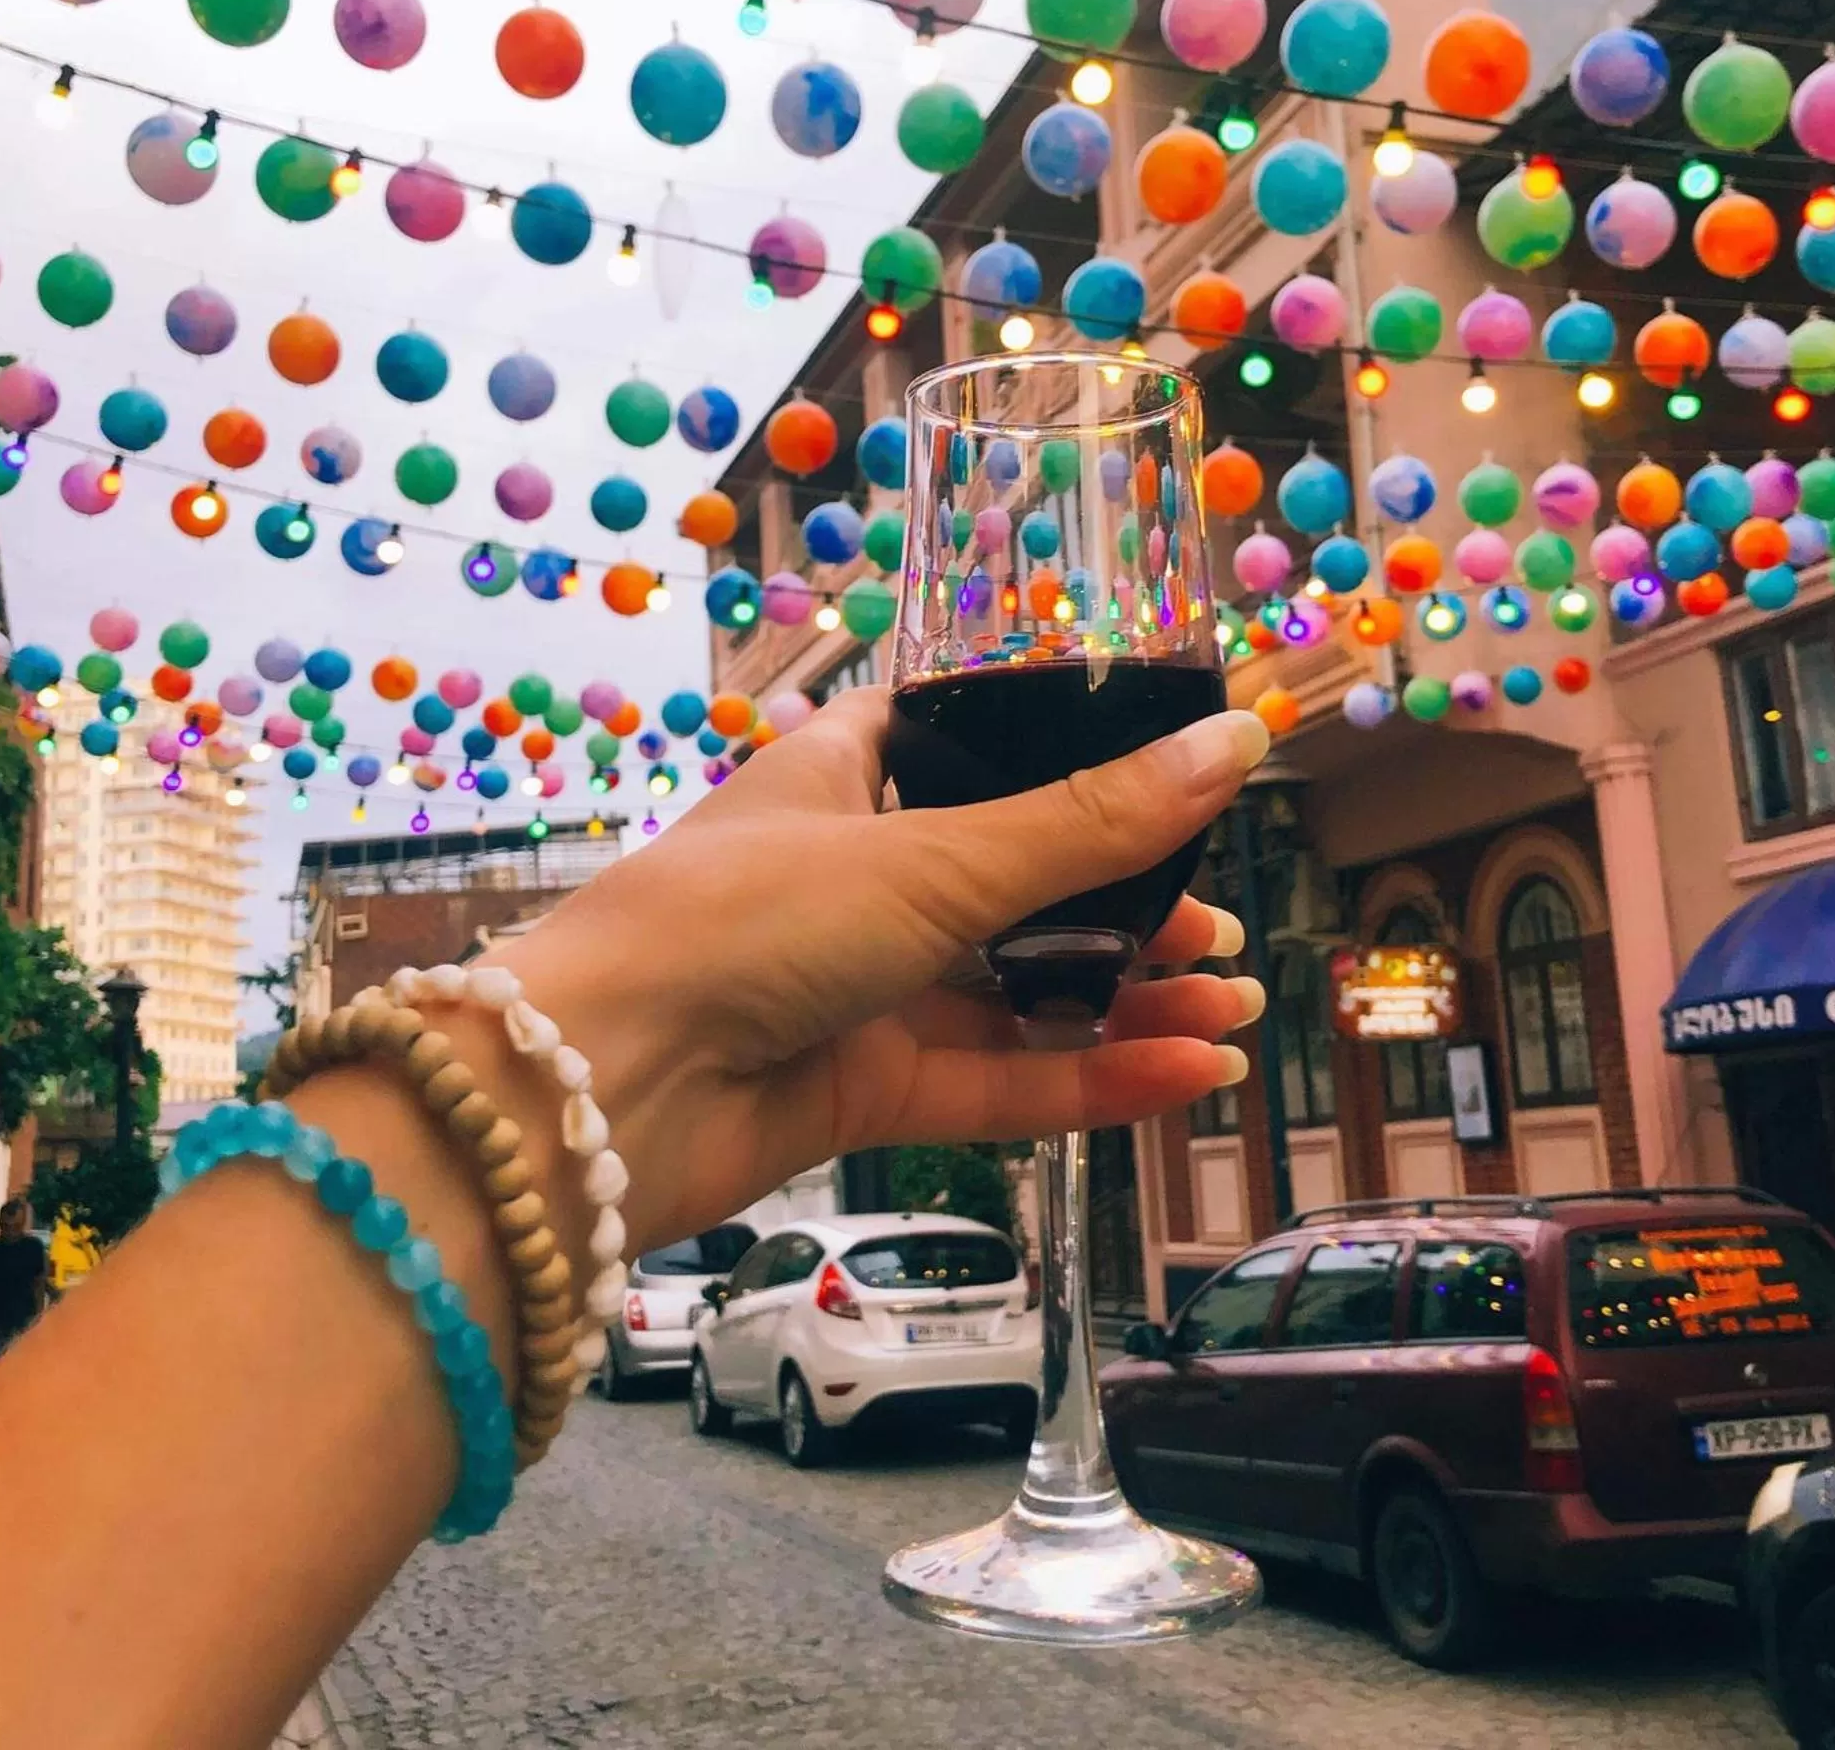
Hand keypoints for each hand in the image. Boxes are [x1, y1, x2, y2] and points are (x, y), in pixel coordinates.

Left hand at [493, 689, 1270, 1250]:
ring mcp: (857, 983)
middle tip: (1223, 930)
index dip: (1080, 757)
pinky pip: (994, 1075)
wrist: (596, 1092)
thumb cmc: (746, 922)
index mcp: (849, 772)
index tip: (1182, 776)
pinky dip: (1086, 1077)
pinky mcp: (862, 1087)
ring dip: (1123, 999)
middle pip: (1016, 878)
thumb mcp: (934, 859)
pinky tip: (1186, 1075)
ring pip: (1014, 988)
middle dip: (1124, 904)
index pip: (982, 742)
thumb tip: (1238, 744)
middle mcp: (855, 870)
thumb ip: (1092, 823)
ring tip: (1233, 1009)